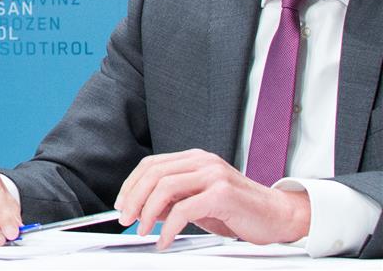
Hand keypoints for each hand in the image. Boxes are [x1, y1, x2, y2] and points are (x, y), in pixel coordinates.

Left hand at [114, 149, 310, 248]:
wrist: (278, 216)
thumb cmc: (239, 210)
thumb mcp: (199, 203)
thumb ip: (173, 201)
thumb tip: (145, 210)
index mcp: (194, 159)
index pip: (152, 165)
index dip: (132, 184)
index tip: (121, 204)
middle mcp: (202, 161)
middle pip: (154, 173)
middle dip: (134, 198)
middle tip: (125, 219)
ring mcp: (213, 174)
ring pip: (165, 186)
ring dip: (147, 211)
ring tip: (142, 230)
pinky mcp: (222, 193)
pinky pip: (185, 209)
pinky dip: (170, 227)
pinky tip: (165, 240)